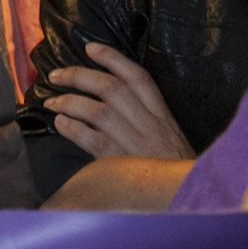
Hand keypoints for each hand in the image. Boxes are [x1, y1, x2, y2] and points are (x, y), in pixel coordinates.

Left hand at [46, 42, 195, 160]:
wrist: (194, 200)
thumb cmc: (174, 171)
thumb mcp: (170, 140)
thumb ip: (146, 119)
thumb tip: (109, 99)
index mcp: (165, 118)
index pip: (139, 78)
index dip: (113, 59)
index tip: (90, 48)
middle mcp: (152, 127)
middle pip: (113, 89)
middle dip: (80, 76)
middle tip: (57, 75)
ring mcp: (138, 146)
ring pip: (100, 112)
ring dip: (70, 102)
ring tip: (52, 101)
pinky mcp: (124, 167)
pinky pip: (93, 141)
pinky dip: (73, 128)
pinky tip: (61, 123)